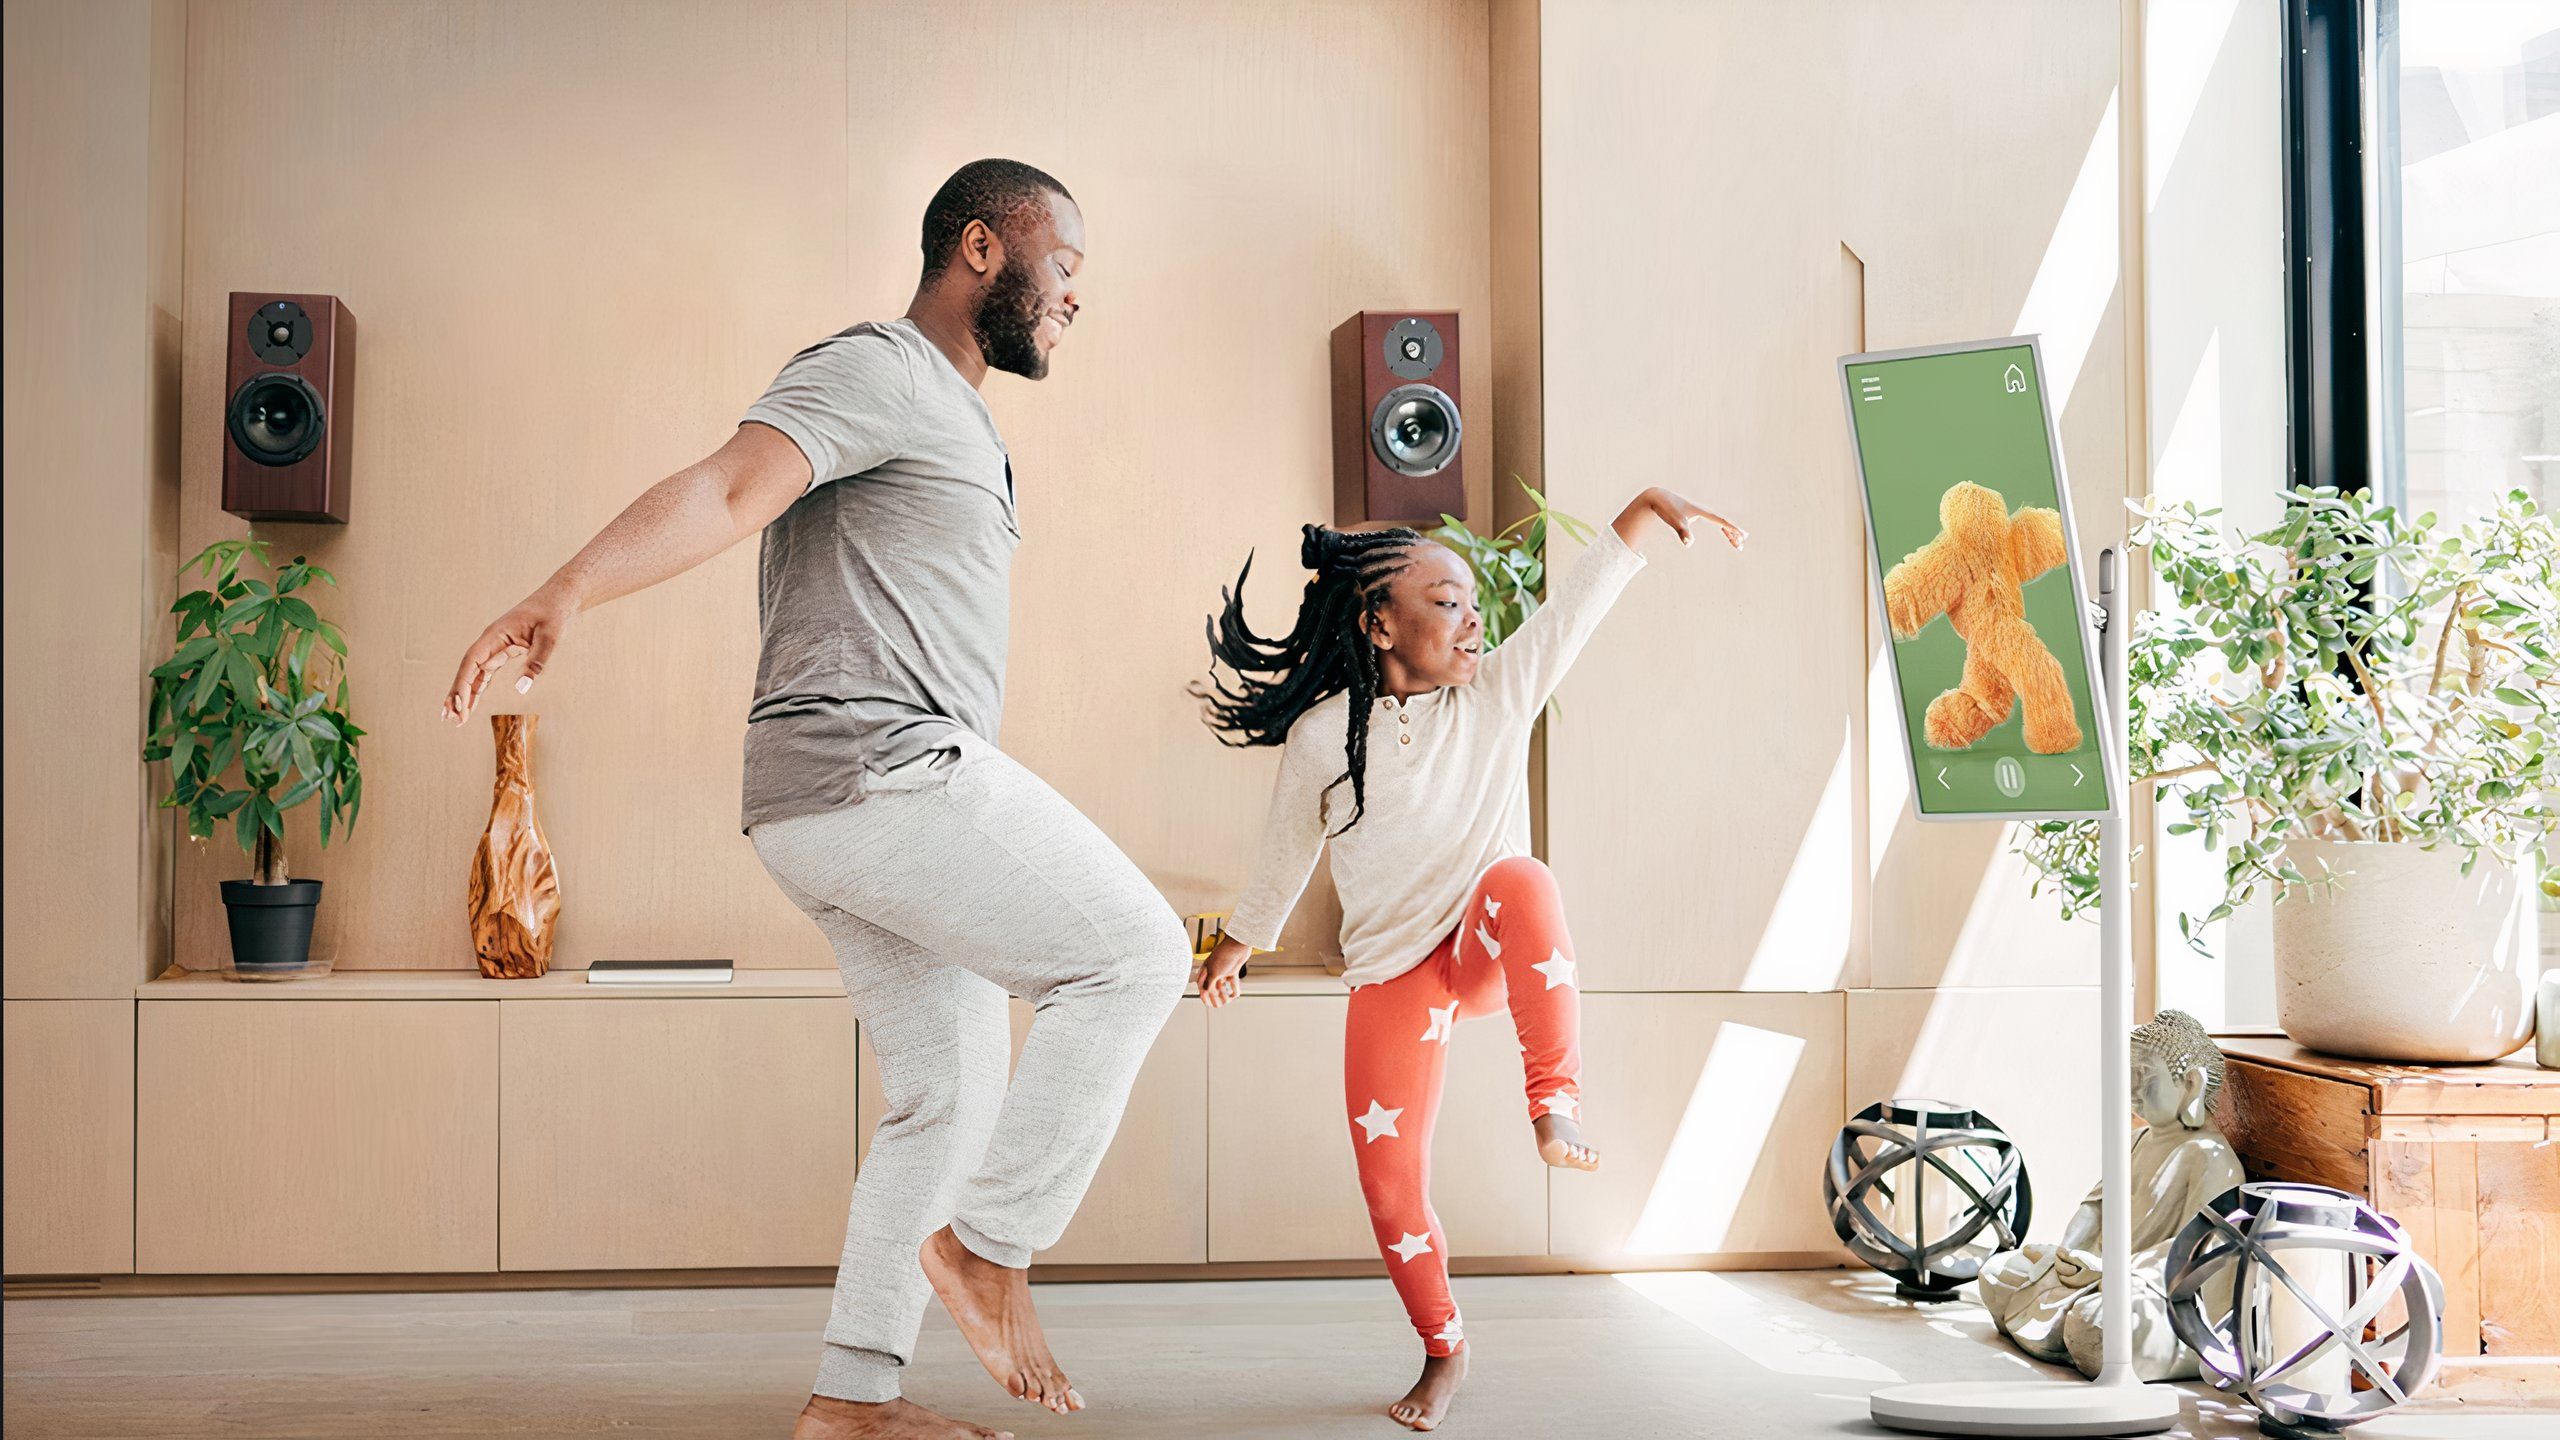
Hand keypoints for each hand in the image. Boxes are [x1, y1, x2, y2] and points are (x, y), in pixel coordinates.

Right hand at [441, 587, 576, 723]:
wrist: (560, 599)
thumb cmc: (554, 613)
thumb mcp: (550, 637)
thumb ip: (536, 662)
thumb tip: (521, 690)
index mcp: (496, 634)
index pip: (472, 662)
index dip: (462, 683)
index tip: (458, 704)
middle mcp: (491, 641)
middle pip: (468, 670)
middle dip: (457, 694)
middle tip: (449, 718)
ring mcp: (496, 647)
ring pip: (475, 674)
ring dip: (465, 695)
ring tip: (455, 717)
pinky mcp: (504, 652)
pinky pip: (486, 673)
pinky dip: (478, 688)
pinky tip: (470, 704)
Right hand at [1194, 935, 1251, 1007]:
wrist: (1238, 944)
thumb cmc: (1224, 956)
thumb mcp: (1214, 972)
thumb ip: (1209, 983)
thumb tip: (1204, 993)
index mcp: (1206, 970)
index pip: (1202, 985)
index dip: (1204, 996)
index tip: (1207, 1005)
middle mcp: (1213, 971)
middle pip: (1213, 987)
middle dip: (1215, 997)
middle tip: (1219, 1006)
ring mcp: (1223, 970)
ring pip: (1223, 986)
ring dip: (1224, 994)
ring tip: (1227, 1001)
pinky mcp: (1233, 970)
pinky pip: (1233, 982)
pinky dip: (1234, 988)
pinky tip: (1236, 995)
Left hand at [1644, 487, 1745, 549]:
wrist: (1658, 498)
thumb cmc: (1666, 509)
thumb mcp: (1675, 521)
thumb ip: (1683, 532)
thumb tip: (1689, 543)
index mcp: (1702, 511)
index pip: (1721, 520)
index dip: (1731, 528)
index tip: (1741, 535)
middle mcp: (1704, 511)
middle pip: (1723, 522)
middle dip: (1733, 532)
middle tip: (1743, 543)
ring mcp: (1700, 512)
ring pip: (1720, 522)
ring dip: (1729, 532)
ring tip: (1737, 543)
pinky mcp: (1695, 514)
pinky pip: (1713, 521)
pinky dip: (1720, 528)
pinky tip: (1724, 532)